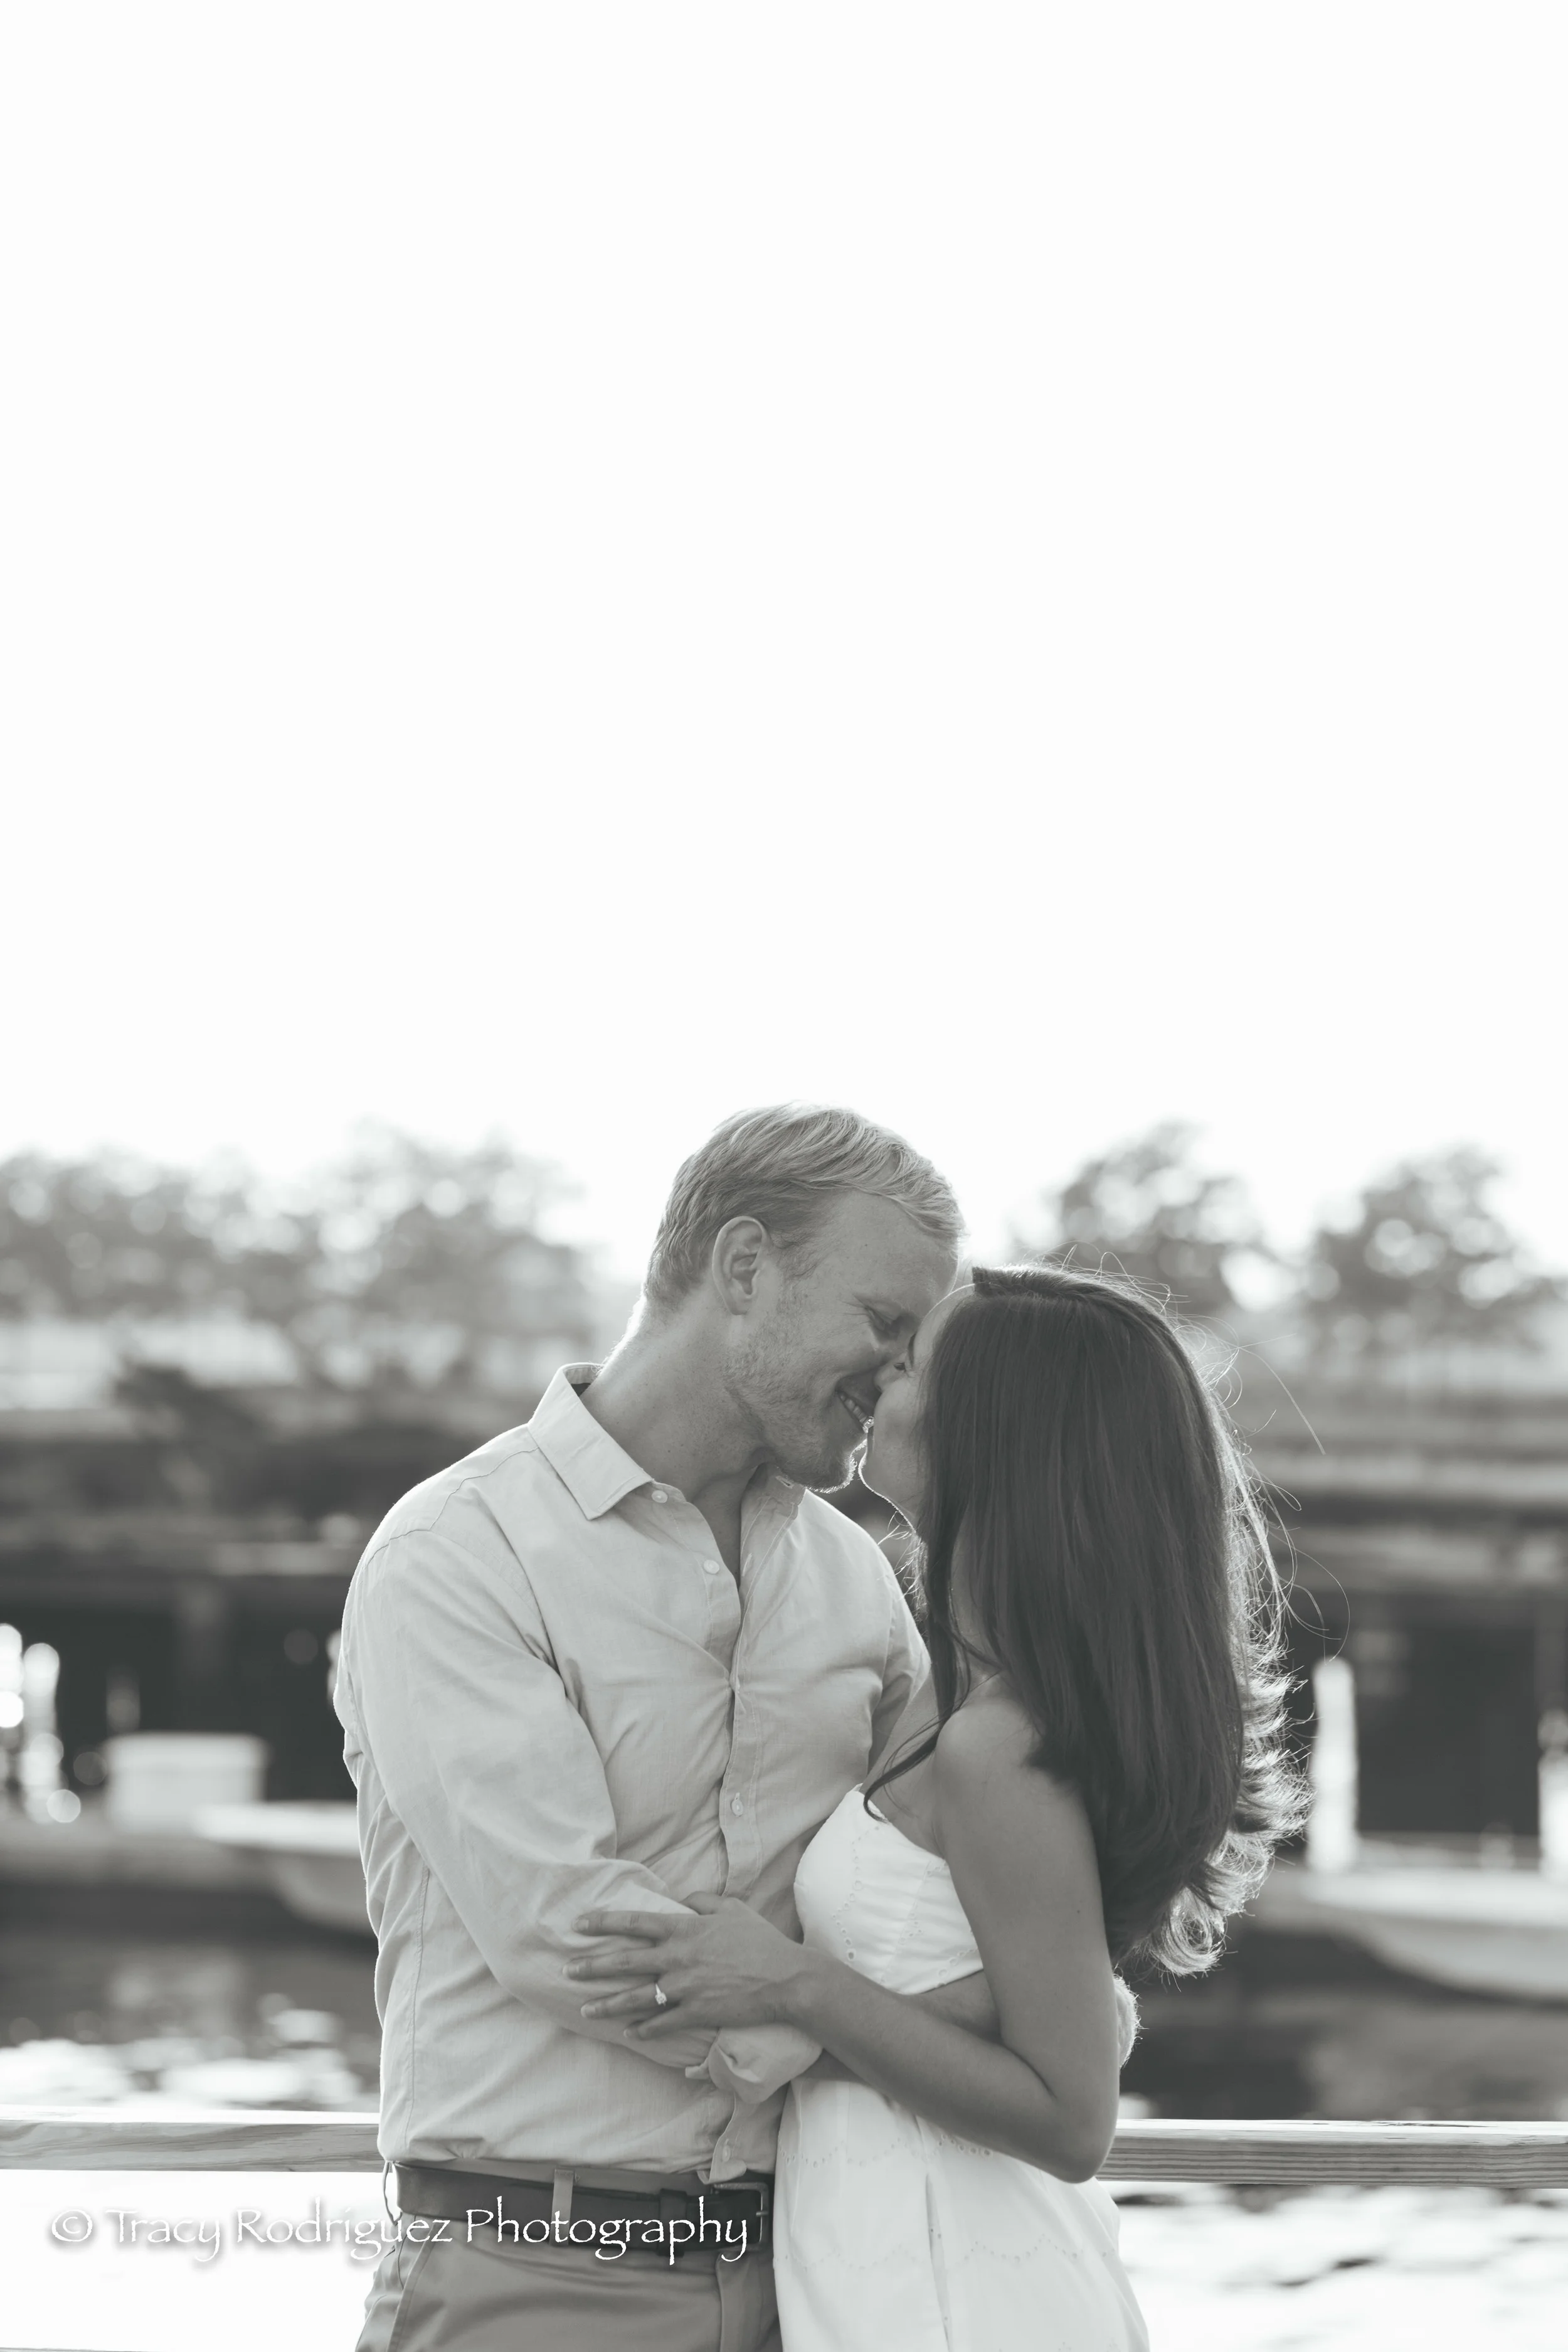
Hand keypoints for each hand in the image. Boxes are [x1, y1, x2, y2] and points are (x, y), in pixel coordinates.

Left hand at [566, 1893, 819, 2043]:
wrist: (785, 1978)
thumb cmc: (759, 1940)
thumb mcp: (732, 1908)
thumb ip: (702, 1900)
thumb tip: (680, 1898)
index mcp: (684, 1929)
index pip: (635, 1922)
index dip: (604, 1922)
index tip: (579, 1925)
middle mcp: (678, 1957)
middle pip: (625, 1962)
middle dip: (592, 1967)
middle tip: (567, 1970)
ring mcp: (686, 1988)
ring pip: (636, 1998)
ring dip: (608, 2005)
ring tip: (585, 2010)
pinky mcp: (697, 2012)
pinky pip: (662, 2024)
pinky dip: (644, 2030)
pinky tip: (629, 2033)